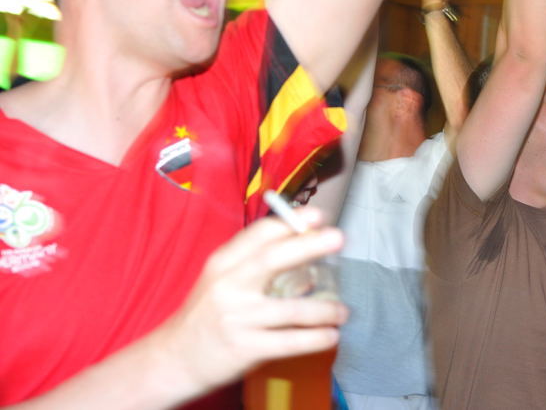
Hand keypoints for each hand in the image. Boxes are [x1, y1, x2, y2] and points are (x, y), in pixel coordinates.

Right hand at [154, 207, 347, 393]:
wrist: (174, 358)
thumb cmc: (207, 314)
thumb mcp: (221, 280)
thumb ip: (256, 263)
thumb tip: (307, 249)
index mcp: (224, 263)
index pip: (259, 234)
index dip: (291, 222)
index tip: (317, 215)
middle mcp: (229, 286)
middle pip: (272, 259)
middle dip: (308, 245)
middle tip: (337, 237)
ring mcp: (238, 318)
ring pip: (291, 309)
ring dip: (324, 310)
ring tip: (342, 311)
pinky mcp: (245, 348)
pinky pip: (290, 342)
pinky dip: (315, 338)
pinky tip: (330, 335)